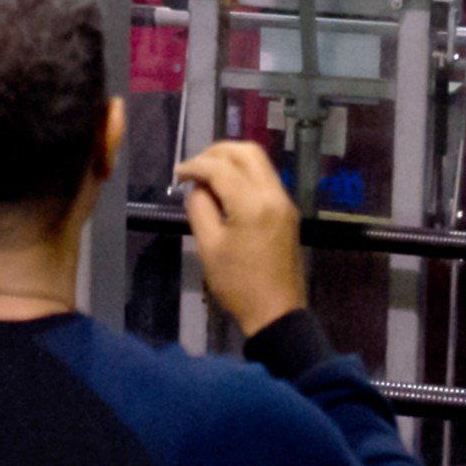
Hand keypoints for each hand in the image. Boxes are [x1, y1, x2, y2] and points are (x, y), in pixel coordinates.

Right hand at [176, 141, 305, 336]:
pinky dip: (244, 174)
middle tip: (195, 166)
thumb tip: (198, 188)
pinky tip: (226, 188)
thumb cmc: (238, 285)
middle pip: (248, 152)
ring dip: (232, 160)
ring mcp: (285, 202)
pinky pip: (266, 178)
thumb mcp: (209, 248)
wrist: (276, 312)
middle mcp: (274, 195)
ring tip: (207, 174)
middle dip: (217, 152)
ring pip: (260, 162)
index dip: (196, 166)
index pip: (221, 168)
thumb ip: (199, 209)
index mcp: (253, 205)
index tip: (178, 174)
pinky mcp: (288, 211)